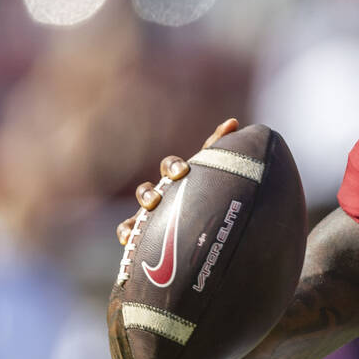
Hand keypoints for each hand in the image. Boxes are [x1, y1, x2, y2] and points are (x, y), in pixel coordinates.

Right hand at [115, 118, 239, 244]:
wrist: (207, 231)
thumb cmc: (210, 197)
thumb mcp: (218, 175)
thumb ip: (223, 152)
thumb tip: (233, 121)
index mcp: (178, 181)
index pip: (172, 167)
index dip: (174, 167)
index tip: (183, 172)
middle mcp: (161, 195)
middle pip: (148, 189)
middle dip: (150, 191)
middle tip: (158, 200)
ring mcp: (149, 213)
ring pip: (137, 209)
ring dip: (140, 206)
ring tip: (150, 209)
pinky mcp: (140, 231)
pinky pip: (127, 229)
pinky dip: (125, 231)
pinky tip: (127, 238)